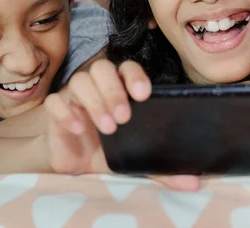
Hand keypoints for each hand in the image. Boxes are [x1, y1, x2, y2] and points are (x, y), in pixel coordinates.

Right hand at [44, 59, 199, 190]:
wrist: (75, 163)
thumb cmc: (108, 151)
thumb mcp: (135, 158)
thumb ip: (160, 167)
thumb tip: (193, 182)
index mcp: (119, 89)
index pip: (127, 68)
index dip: (135, 76)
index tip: (143, 95)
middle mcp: (96, 86)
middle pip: (102, 68)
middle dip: (113, 91)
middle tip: (123, 119)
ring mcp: (74, 95)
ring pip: (79, 80)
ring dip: (94, 101)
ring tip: (107, 128)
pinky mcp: (55, 110)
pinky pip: (55, 101)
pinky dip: (67, 112)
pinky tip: (79, 129)